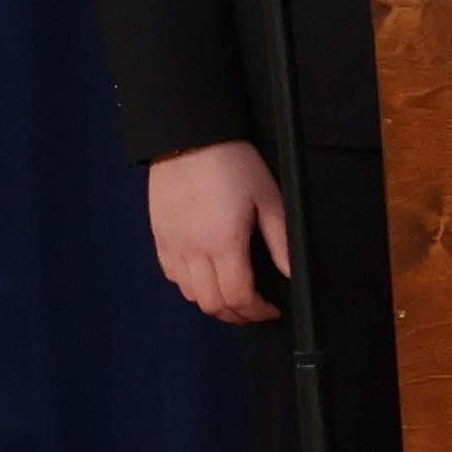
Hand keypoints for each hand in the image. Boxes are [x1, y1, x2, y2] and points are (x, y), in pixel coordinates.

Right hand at [145, 138, 289, 326]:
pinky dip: (190, 286)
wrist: (187, 137)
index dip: (257, 311)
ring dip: (213, 302)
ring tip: (233, 295)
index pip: (238, 297)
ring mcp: (172, 245)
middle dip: (237, 315)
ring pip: (189, 294)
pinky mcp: (159, 236)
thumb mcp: (268, 197)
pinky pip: (171, 275)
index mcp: (223, 243)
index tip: (271, 309)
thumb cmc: (231, 162)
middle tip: (255, 309)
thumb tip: (291, 271)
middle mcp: (193, 250)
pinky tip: (206, 277)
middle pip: (211, 304)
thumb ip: (280, 240)